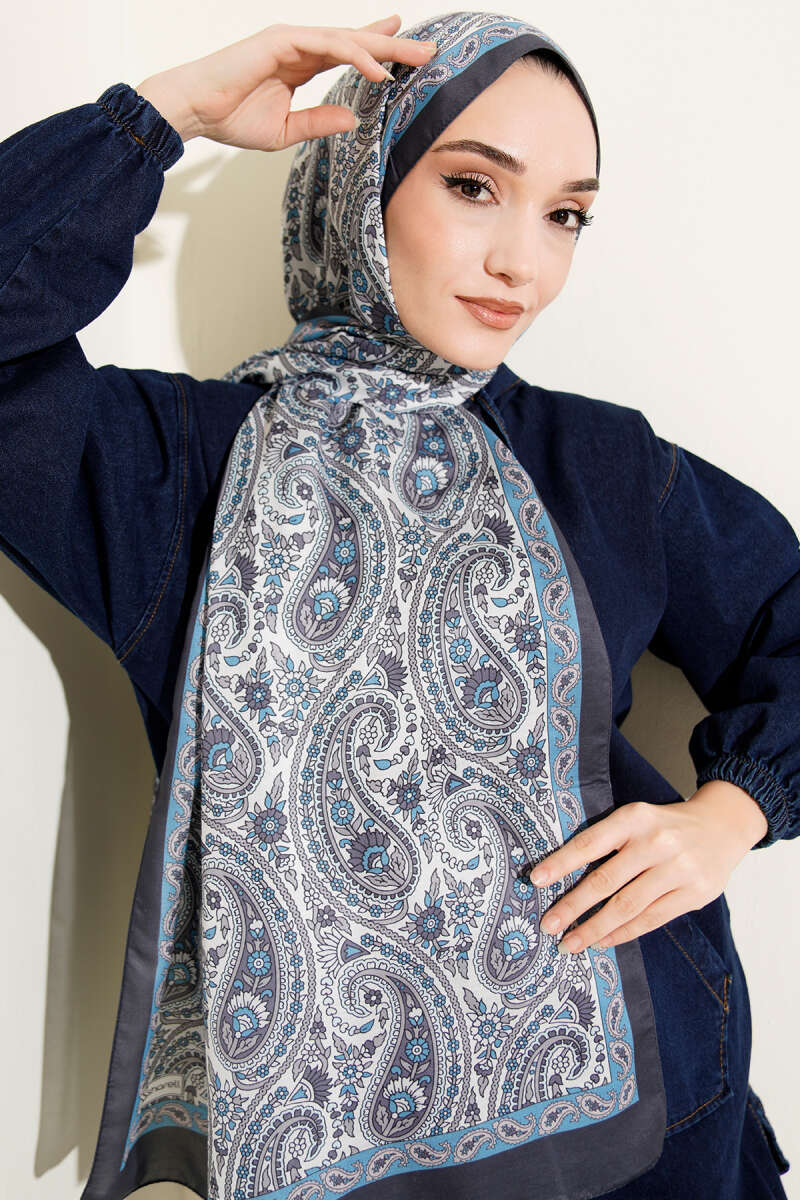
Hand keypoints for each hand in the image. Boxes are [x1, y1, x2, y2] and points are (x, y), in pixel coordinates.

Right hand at [135, 15, 435, 145]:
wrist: (196, 110)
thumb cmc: (231, 118)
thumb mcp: (285, 130)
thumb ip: (318, 122)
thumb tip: (353, 121)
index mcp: (300, 64)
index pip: (347, 52)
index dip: (377, 50)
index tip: (407, 53)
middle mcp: (299, 46)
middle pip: (355, 41)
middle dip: (393, 46)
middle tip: (429, 50)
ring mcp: (292, 39)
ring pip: (347, 39)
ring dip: (384, 48)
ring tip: (416, 56)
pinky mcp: (282, 41)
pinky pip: (328, 45)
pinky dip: (355, 55)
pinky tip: (378, 68)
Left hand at [529, 780, 768, 953]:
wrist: (723, 825)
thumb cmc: (665, 826)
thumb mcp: (637, 818)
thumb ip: (607, 840)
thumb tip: (560, 873)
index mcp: (635, 818)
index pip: (590, 842)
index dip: (562, 862)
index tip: (535, 880)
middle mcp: (657, 842)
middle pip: (606, 881)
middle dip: (572, 906)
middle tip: (548, 925)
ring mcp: (678, 869)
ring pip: (627, 906)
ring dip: (594, 929)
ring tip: (570, 944)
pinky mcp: (695, 894)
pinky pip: (651, 919)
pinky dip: (622, 934)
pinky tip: (602, 942)